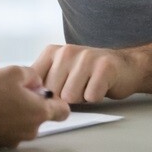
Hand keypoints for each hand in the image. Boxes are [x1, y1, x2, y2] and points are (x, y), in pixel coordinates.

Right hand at [0, 66, 69, 147]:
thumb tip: (35, 81)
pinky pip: (5, 126)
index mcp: (38, 112)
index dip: (56, 99)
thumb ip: (31, 75)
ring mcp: (14, 138)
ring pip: (19, 119)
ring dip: (10, 107)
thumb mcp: (12, 72)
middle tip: (10, 88)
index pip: (63, 111)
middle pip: (37, 113)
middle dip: (27, 100)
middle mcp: (30, 129)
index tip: (46, 94)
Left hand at [31, 44, 145, 102]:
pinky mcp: (104, 66)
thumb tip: (26, 100)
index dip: (46, 95)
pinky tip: (100, 86)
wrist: (125, 66)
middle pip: (54, 93)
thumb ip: (43, 82)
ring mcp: (86, 57)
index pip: (36, 83)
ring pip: (71, 96)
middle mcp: (66, 51)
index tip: (58, 91)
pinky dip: (96, 97)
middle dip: (65, 98)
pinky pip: (91, 96)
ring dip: (81, 98)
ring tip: (89, 86)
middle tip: (79, 87)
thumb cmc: (89, 74)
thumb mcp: (61, 72)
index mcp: (51, 52)